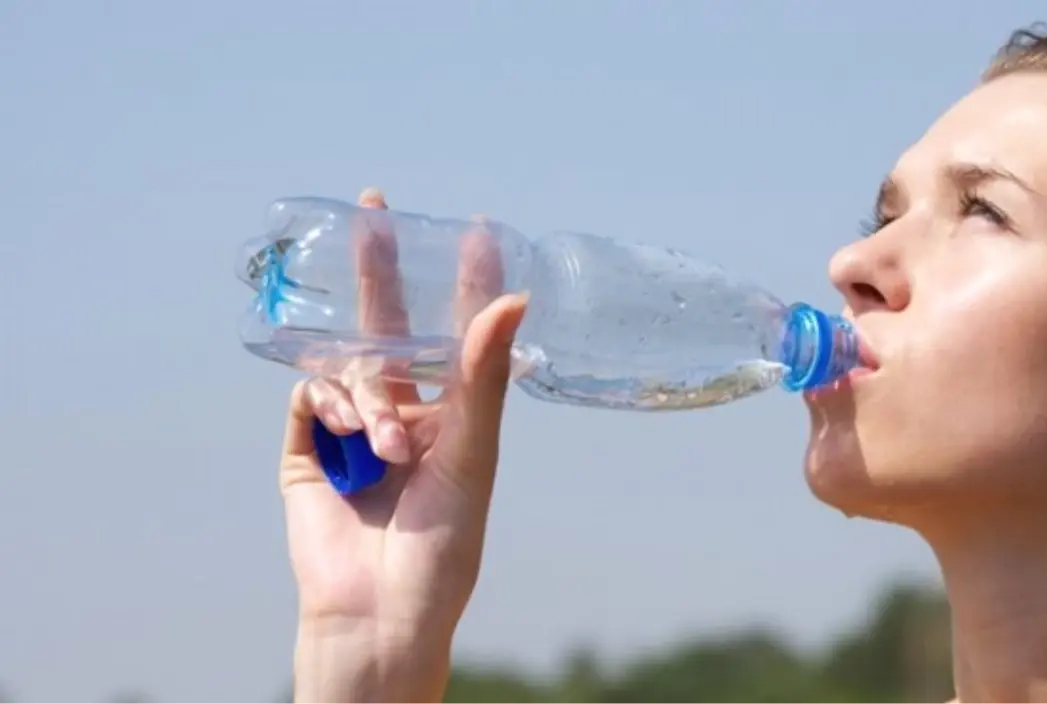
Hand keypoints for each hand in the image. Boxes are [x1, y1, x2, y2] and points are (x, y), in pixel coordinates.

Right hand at [278, 187, 526, 700]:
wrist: (382, 611)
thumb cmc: (444, 543)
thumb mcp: (473, 452)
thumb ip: (485, 374)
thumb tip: (514, 298)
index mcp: (450, 417)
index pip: (456, 333)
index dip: (463, 282)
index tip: (473, 228)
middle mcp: (402, 415)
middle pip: (387, 326)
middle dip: (379, 270)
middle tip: (374, 208)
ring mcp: (352, 432)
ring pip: (348, 368)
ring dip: (365, 396)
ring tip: (384, 445)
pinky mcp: (307, 452)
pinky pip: (308, 400)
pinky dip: (326, 405)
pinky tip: (345, 432)